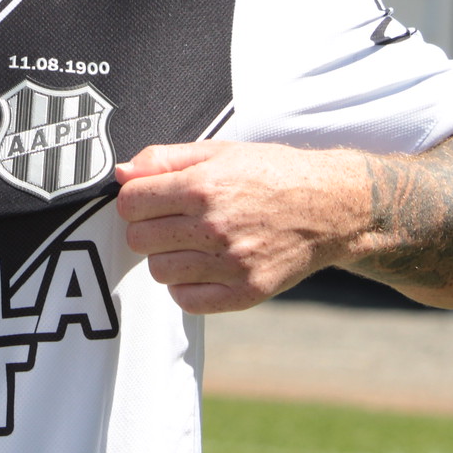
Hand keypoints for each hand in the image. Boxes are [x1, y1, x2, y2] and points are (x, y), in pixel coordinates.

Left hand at [114, 141, 371, 314]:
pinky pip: (186, 301)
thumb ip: (164, 159)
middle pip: (139, 239)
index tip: (149, 199)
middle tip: (172, 221)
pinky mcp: (246, 292)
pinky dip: (186, 286)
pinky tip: (203, 266)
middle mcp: (215, 226)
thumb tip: (121, 174)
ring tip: (192, 243)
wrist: (330, 206)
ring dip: (167, 257)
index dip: (134, 200)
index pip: (131, 203)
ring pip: (159, 271)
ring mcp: (231, 263)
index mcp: (204, 186)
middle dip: (148, 228)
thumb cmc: (270, 173)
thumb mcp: (218, 151)